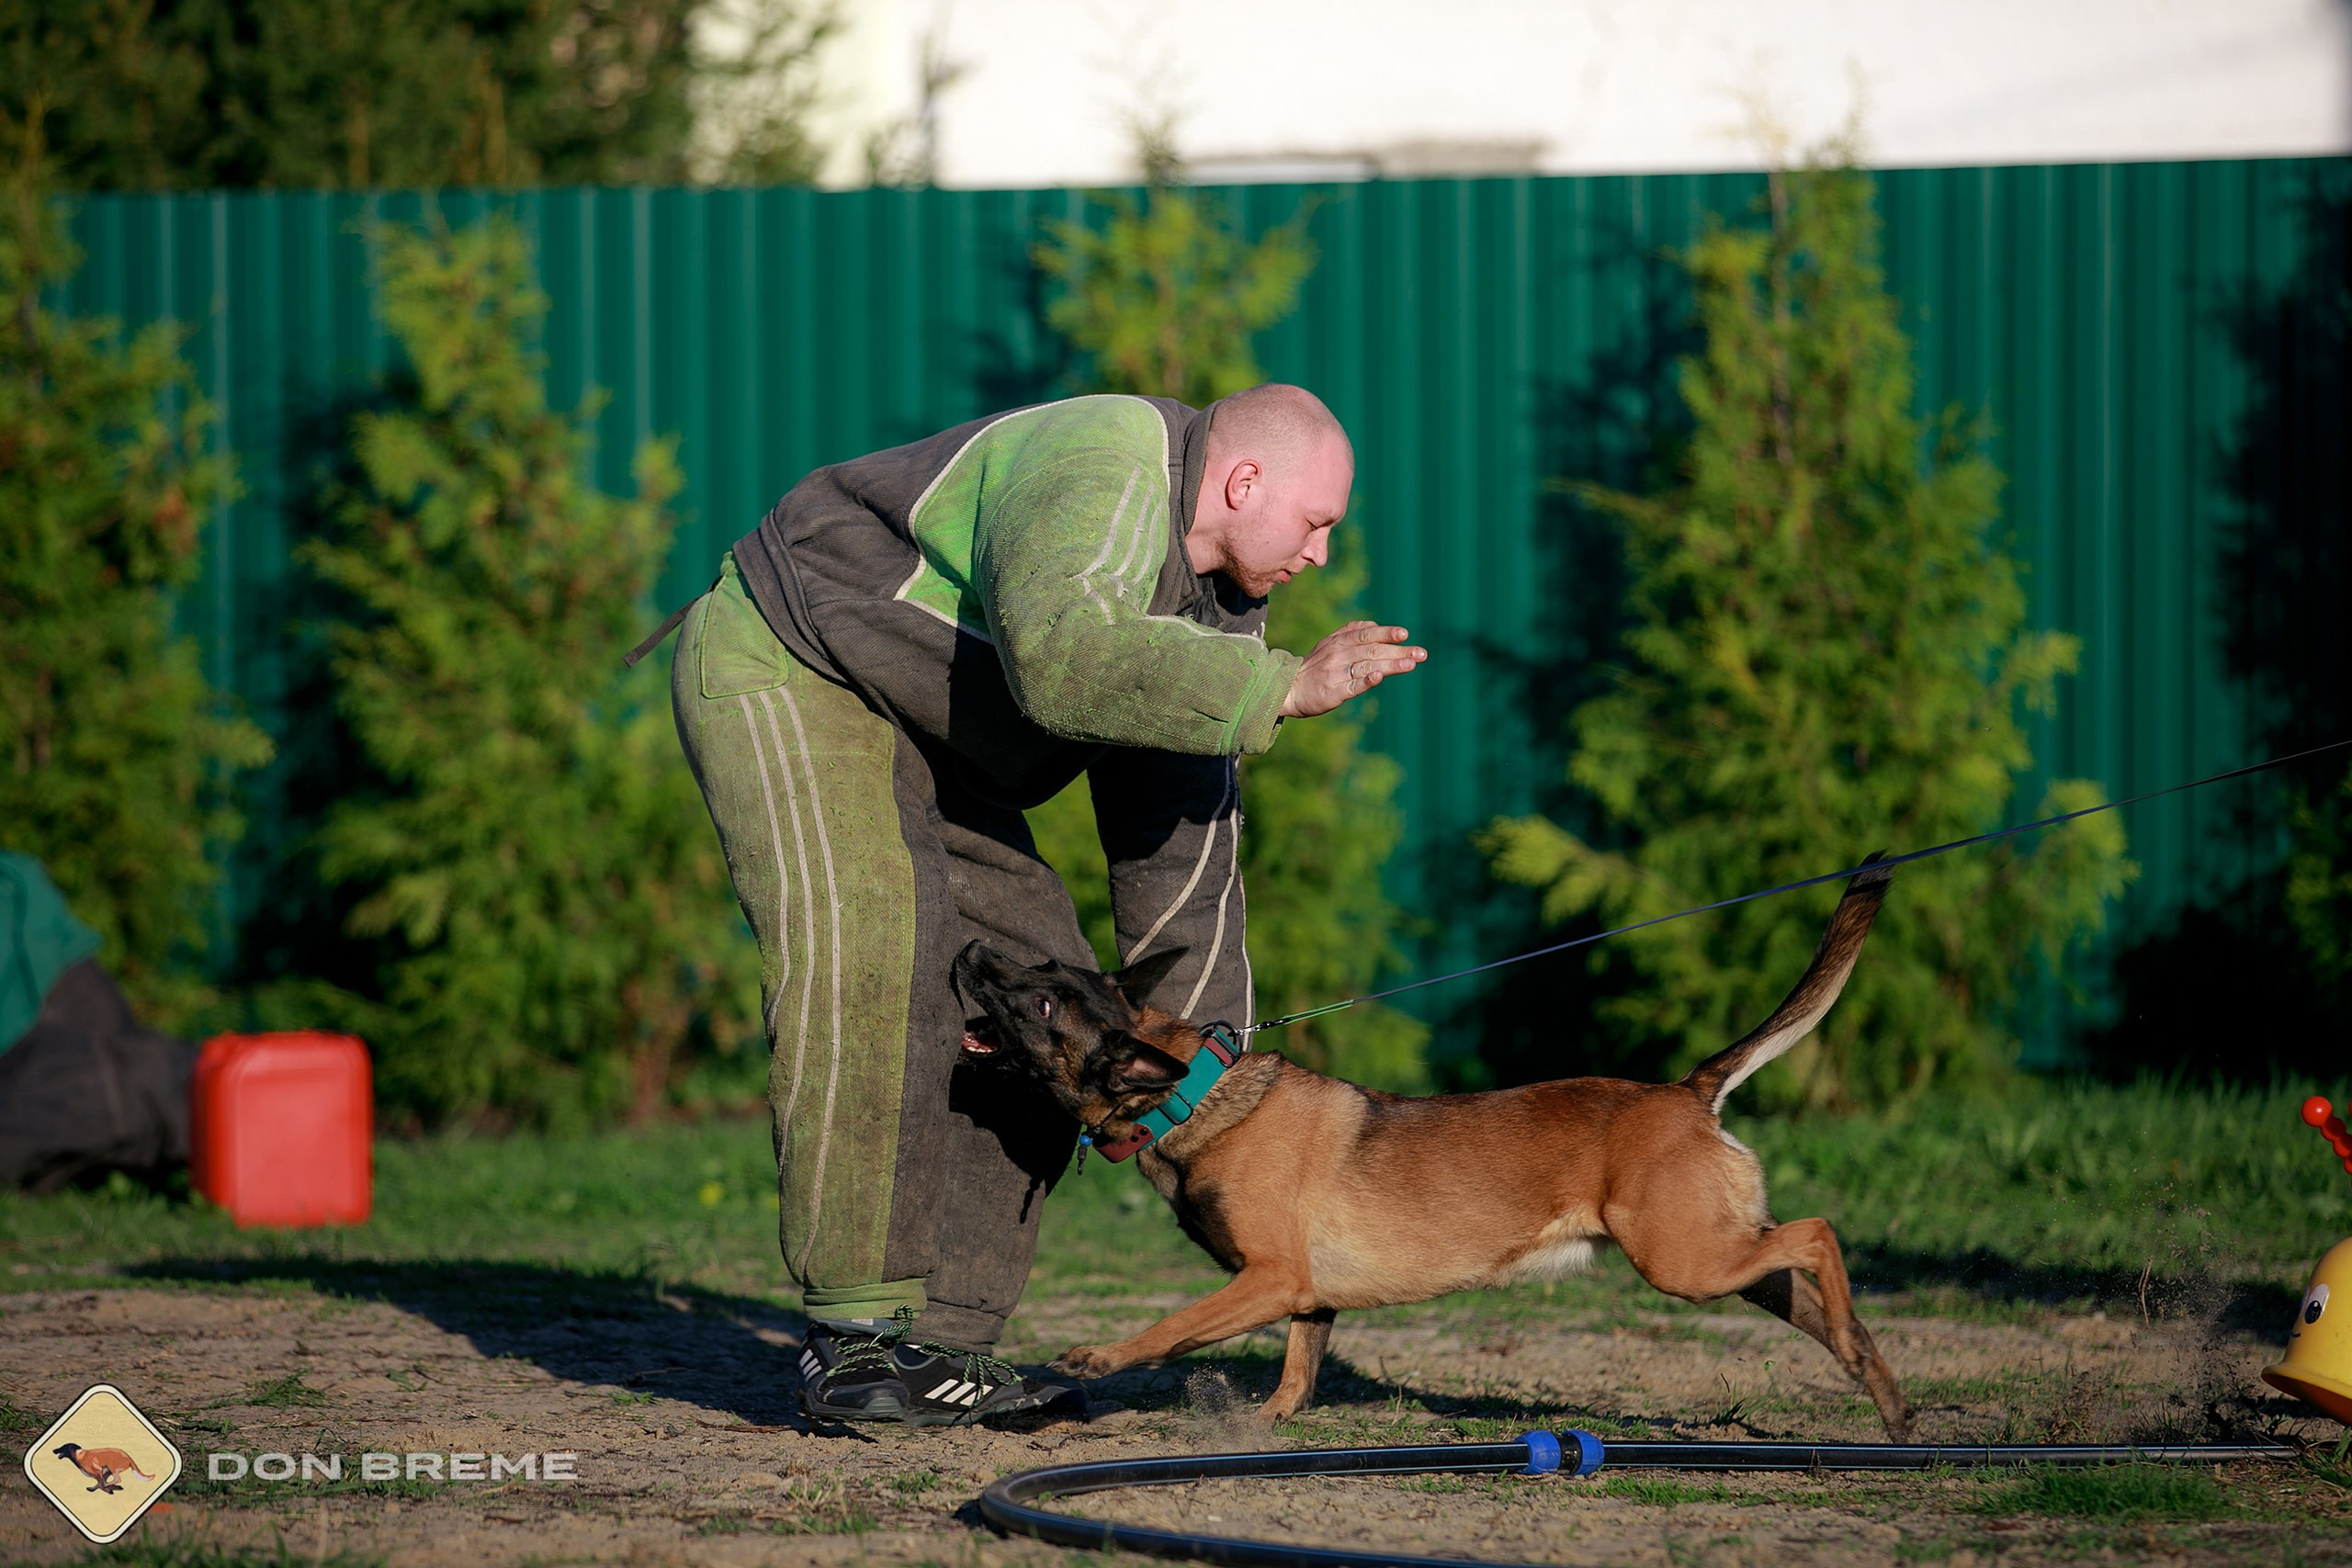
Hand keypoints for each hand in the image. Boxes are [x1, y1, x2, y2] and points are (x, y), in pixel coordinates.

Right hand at [1279, 621, 1426, 718]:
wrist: (1288, 689)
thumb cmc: (1313, 667)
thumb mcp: (1328, 644)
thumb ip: (1349, 632)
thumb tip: (1372, 624)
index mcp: (1338, 642)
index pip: (1366, 634)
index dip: (1386, 633)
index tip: (1405, 634)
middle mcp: (1338, 655)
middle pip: (1372, 651)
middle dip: (1398, 651)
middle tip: (1421, 653)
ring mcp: (1335, 674)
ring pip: (1367, 667)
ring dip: (1390, 665)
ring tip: (1410, 664)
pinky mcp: (1333, 693)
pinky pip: (1352, 686)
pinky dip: (1366, 681)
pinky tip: (1379, 678)